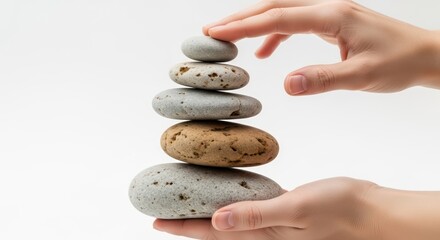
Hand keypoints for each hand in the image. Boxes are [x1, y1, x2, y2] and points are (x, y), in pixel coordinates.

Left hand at [154, 177, 380, 239]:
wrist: (368, 210)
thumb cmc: (337, 208)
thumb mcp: (295, 209)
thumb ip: (256, 216)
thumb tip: (216, 222)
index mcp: (262, 234)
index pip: (212, 233)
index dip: (183, 228)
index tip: (156, 222)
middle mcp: (263, 233)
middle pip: (215, 232)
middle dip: (187, 225)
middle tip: (163, 217)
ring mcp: (273, 226)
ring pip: (229, 223)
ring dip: (206, 217)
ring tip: (187, 207)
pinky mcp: (281, 214)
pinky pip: (247, 212)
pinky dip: (230, 206)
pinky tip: (226, 198)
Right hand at [203, 0, 439, 94]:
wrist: (424, 55)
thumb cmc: (399, 63)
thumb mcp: (362, 76)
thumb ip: (324, 79)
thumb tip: (287, 85)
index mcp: (332, 15)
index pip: (278, 17)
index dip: (244, 26)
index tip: (216, 33)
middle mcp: (327, 6)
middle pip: (274, 5)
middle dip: (241, 18)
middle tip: (211, 31)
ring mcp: (329, 12)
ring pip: (282, 11)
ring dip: (254, 24)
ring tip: (230, 40)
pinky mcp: (331, 22)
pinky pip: (295, 22)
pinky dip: (275, 34)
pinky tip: (266, 53)